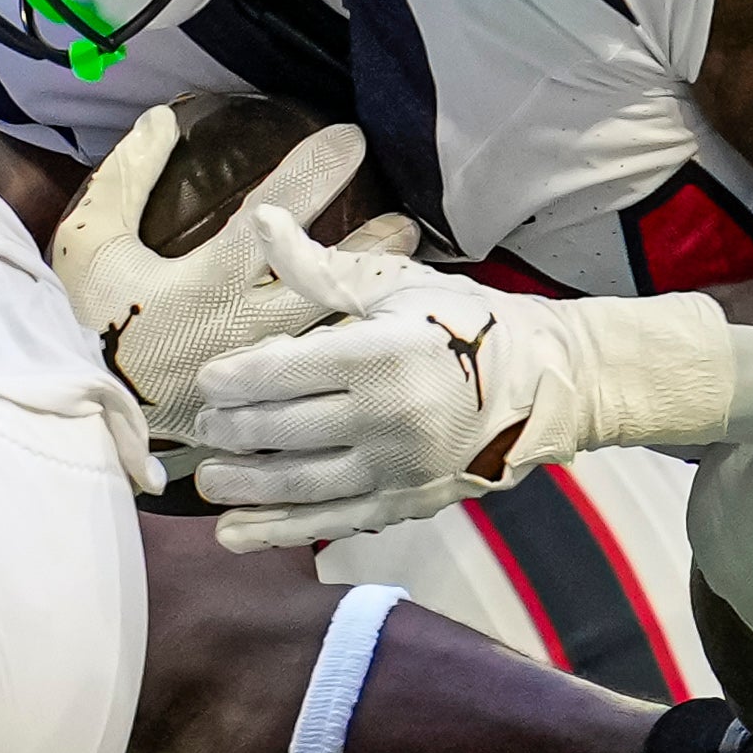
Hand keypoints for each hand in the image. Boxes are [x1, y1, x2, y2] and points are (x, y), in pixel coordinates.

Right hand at [51, 104, 417, 438]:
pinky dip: (356, 349)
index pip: (274, 217)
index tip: (350, 138)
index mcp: (206, 284)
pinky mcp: (265, 407)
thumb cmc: (87, 322)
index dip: (314, 172)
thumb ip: (125, 179)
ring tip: (408, 265)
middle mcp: (244, 328)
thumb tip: (162, 119)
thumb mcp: (90, 244)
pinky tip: (382, 327)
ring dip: (370, 294)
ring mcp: (260, 372)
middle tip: (406, 218)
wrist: (75, 414)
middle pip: (326, 281)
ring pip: (334, 329)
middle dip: (369, 245)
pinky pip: (323, 377)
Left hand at [191, 210, 746, 550]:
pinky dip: (275, 530)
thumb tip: (258, 221)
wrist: (546, 382)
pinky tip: (233, 531)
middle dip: (231, 429)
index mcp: (383, 354)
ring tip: (210, 476)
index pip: (283, 372)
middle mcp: (388, 416)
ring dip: (242, 483)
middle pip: (281, 430)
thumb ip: (321, 266)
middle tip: (206, 425)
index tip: (210, 379)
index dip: (235, 379)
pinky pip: (328, 522)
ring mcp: (398, 467)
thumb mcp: (398, 284)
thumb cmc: (465, 324)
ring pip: (296, 483)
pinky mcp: (406, 503)